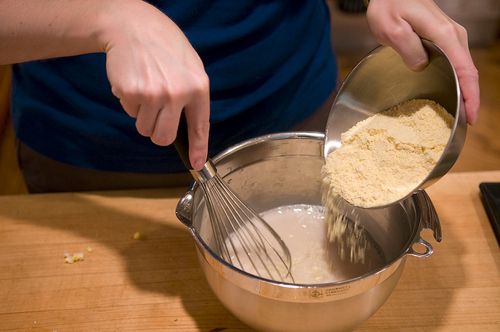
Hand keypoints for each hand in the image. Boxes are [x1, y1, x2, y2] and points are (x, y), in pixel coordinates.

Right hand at [102, 0, 209, 169]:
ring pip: (144, 128)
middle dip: (158, 132)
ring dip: (144, 116)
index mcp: (198, 87)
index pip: (199, 127)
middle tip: (156, 114)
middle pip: (164, 138)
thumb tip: (191, 130)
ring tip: (147, 89)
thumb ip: (193, 97)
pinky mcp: (131, 93)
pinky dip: (131, 102)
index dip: (198, 149)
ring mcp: (153, 94)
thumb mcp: (191, 67)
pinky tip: (136, 81)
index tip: (197, 164)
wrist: (133, 26)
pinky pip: (130, 113)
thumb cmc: (165, 47)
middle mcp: (177, 93)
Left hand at [366, 0, 479, 123]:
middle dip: (470, 99)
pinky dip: (457, 82)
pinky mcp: (443, 40)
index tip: (471, 116)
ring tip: (459, 114)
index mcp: (444, 35)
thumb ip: (408, 48)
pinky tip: (450, 95)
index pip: (465, 70)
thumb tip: (421, 66)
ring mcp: (450, 38)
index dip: (470, 95)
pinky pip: (455, 65)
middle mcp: (454, 36)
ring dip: (464, 92)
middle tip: (465, 123)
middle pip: (469, 73)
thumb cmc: (389, 5)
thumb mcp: (392, 28)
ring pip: (464, 69)